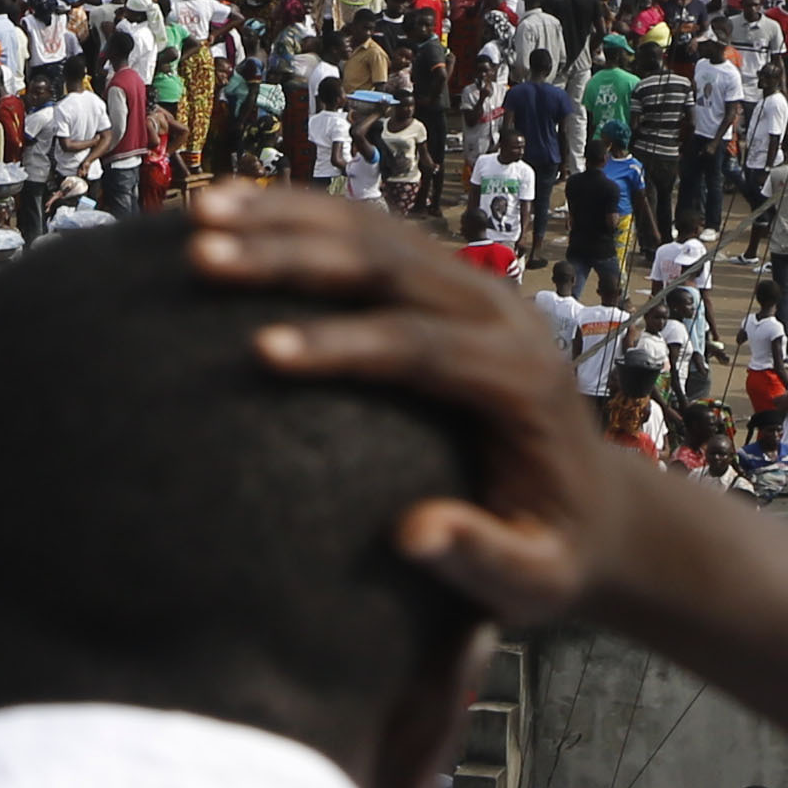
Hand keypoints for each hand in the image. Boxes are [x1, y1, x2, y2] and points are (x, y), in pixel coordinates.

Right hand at [179, 183, 635, 626]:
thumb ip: (485, 559)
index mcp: (522, 380)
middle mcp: (499, 314)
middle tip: (202, 257)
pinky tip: (225, 208)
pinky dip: (292, 213)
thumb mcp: (537, 579)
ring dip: (278, 217)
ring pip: (369, 229)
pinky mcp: (443, 277)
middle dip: (289, 256)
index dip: (342, 345)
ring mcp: (471, 286)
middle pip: (387, 265)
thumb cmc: (552, 549)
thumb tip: (414, 534)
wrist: (593, 500)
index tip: (259, 352)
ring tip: (194, 215)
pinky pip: (364, 229)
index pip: (424, 346)